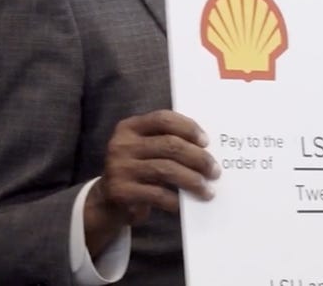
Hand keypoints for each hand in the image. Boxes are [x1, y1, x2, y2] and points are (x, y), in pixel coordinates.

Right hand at [83, 110, 219, 254]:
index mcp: (129, 127)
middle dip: (198, 158)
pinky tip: (185, 204)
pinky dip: (175, 199)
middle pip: (169, 145)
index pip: (163, 119)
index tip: (207, 142)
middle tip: (215, 171)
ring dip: (192, 181)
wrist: (108, 201)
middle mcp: (122, 144)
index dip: (188, 128)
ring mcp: (119, 168)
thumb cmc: (137, 171)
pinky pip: (157, 194)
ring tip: (207, 190)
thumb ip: (166, 142)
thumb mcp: (145, 150)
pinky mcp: (121, 191)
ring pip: (166, 170)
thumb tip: (206, 150)